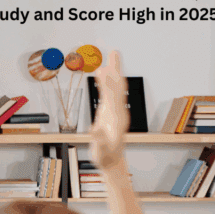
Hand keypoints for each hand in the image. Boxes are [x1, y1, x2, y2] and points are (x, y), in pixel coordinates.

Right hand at [89, 50, 129, 172]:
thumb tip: (95, 129)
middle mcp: (119, 111)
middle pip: (118, 86)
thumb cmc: (106, 157)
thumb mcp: (102, 152)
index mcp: (117, 118)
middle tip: (114, 52)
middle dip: (117, 69)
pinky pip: (107, 94)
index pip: (113, 95)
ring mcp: (115, 110)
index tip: (105, 69)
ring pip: (114, 87)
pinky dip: (104, 83)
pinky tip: (100, 75)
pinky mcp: (109, 112)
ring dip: (112, 72)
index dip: (109, 81)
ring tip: (110, 57)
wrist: (112, 162)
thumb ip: (100, 140)